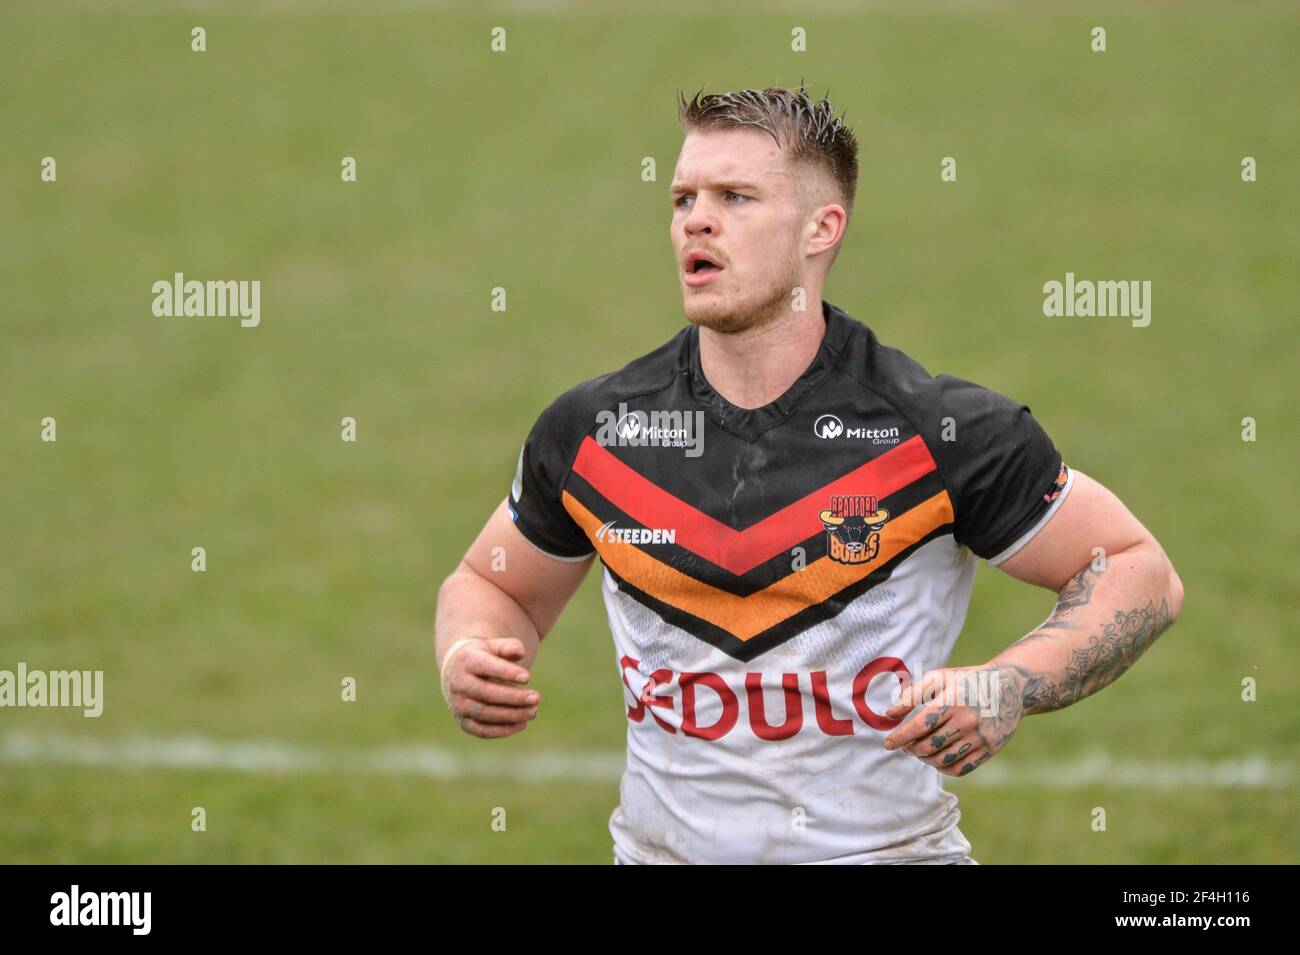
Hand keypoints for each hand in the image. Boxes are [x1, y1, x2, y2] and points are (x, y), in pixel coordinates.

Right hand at [440, 637, 539, 738]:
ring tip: (533, 711)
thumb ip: (508, 646)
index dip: (507, 673)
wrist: (457, 672)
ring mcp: (458, 705)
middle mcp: (458, 684)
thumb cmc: (483, 657)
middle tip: (536, 698)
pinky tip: (523, 724)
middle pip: (487, 693)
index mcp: (466, 661)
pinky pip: (482, 731)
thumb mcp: (494, 646)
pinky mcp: (463, 722)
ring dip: (512, 715)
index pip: (486, 667)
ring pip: (486, 714)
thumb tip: (520, 652)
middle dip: (513, 697)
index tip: (528, 678)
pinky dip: (503, 730)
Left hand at [880, 664, 1024, 776]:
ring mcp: (981, 737)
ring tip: (919, 751)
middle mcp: (968, 720)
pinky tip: (937, 759)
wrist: (1009, 686)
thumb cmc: (966, 680)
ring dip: (925, 759)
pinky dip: (944, 768)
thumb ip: (912, 695)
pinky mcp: (990, 749)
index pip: (920, 725)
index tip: (888, 743)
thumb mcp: (939, 678)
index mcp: (954, 699)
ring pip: (944, 760)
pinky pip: (961, 768)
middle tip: (905, 746)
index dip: (900, 737)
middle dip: (911, 749)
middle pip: (930, 746)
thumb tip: (889, 715)